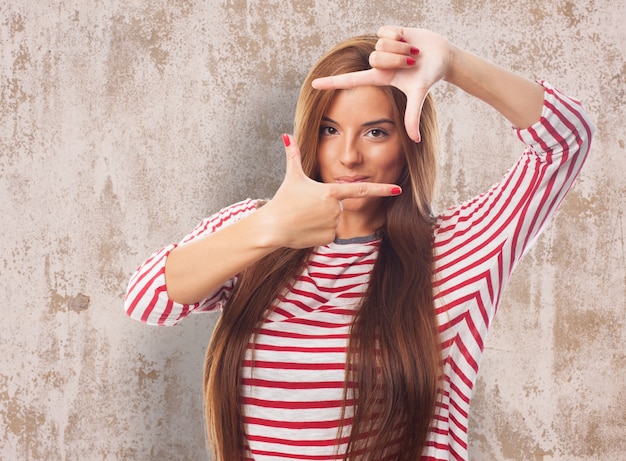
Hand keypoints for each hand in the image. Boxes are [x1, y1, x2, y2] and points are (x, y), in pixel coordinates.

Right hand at [262, 134, 401, 248]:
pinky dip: (319, 232)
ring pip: (334, 220)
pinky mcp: (329, 238)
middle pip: (339, 205)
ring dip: (322, 219)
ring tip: (305, 218)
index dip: (382, 189)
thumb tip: (286, 135)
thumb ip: (293, 155)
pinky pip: (329, 233)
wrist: (273, 227)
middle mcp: (336, 208)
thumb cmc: (283, 200)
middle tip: (306, 208)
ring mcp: (333, 224)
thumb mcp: (292, 176)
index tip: (398, 189)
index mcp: (331, 191)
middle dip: (325, 206)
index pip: (361, 190)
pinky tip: (306, 229)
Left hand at [312, 26, 453, 141]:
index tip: (313, 85)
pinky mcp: (388, 32)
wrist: (442, 56)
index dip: (332, 83)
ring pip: (381, 45)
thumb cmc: (429, 77)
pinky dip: (401, 35)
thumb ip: (413, 116)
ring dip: (401, 48)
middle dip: (396, 59)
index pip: (351, 81)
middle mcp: (377, 63)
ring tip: (412, 51)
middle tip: (411, 62)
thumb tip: (415, 141)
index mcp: (379, 78)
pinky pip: (386, 31)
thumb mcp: (418, 96)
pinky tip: (408, 38)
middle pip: (375, 58)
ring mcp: (382, 47)